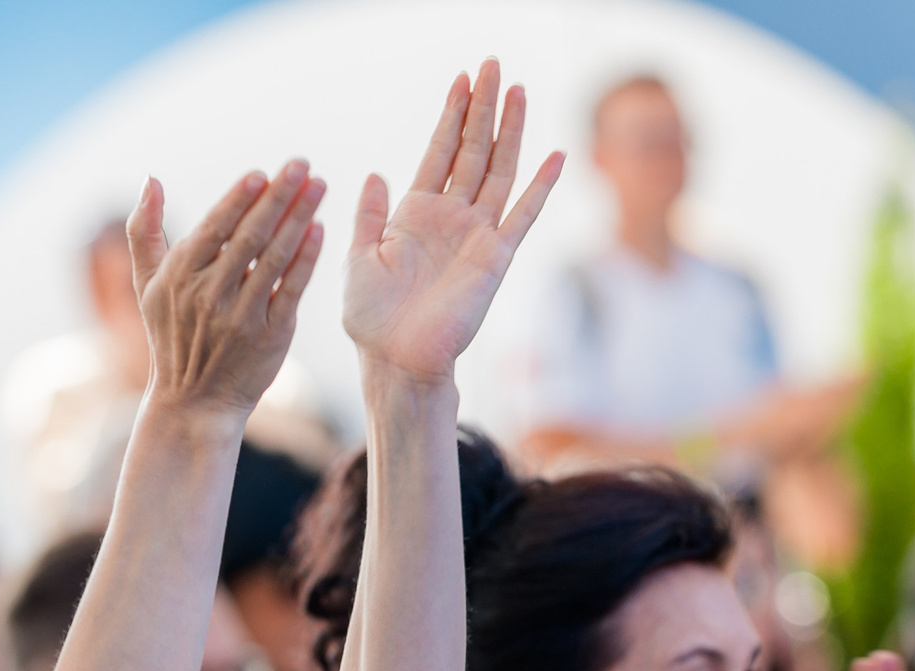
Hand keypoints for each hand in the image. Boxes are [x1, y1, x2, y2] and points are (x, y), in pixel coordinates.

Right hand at [127, 158, 326, 422]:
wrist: (194, 402)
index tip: (261, 172)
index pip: (214, 228)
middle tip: (301, 163)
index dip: (239, 198)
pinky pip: (292, 290)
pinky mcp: (269, 336)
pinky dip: (306, 260)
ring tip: (319, 186)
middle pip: (250, 236)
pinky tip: (320, 230)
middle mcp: (209, 295)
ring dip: (300, 218)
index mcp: (179, 277)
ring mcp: (241, 317)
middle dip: (278, 196)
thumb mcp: (146, 285)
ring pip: (274, 258)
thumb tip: (149, 179)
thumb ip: (143, 231)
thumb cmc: (171, 335)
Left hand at [343, 60, 560, 388]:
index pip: (438, 152)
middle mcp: (450, 218)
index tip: (462, 79)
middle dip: (482, 108)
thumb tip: (374, 173)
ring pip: (498, 171)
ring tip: (517, 90)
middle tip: (493, 66)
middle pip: (472, 151)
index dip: (451, 116)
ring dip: (509, 132)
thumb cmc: (372, 319)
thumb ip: (369, 216)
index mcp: (414, 214)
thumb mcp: (359, 259)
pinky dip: (539, 187)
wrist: (396, 359)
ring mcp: (476, 235)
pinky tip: (555, 156)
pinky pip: (522, 216)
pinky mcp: (496, 258)